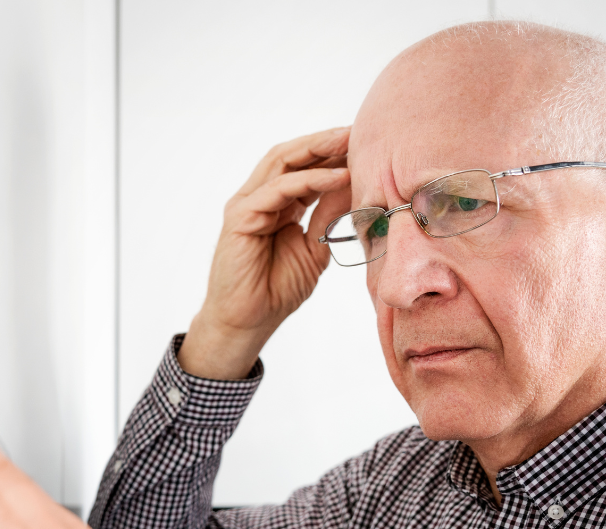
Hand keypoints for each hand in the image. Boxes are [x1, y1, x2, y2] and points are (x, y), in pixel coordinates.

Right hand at [179, 127, 352, 378]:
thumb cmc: (277, 289)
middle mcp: (259, 198)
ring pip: (282, 163)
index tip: (365, 143)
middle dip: (325, 141)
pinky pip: (277, 190)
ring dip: (318, 150)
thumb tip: (355, 184)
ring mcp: (247, 205)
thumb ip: (329, 215)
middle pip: (292, 156)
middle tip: (358, 130)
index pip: (304, 167)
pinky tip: (337, 177)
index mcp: (277, 203)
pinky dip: (308, 180)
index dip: (332, 153)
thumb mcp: (315, 247)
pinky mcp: (240, 217)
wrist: (249, 321)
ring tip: (349, 141)